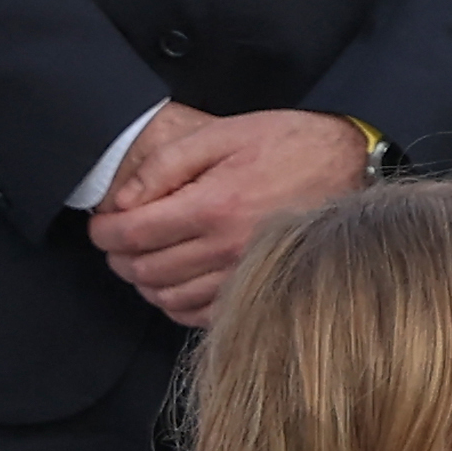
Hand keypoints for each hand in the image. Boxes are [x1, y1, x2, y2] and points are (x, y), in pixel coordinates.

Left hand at [88, 105, 373, 325]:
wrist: (350, 166)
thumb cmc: (288, 144)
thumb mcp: (222, 135)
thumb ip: (165, 165)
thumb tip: (123, 201)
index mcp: (214, 206)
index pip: (133, 235)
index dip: (104, 233)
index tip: (101, 226)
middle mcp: (227, 249)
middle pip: (145, 270)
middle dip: (118, 256)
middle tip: (116, 240)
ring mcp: (245, 276)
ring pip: (167, 298)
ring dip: (144, 281)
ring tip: (144, 257)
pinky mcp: (259, 290)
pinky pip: (199, 315)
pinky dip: (175, 303)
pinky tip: (176, 279)